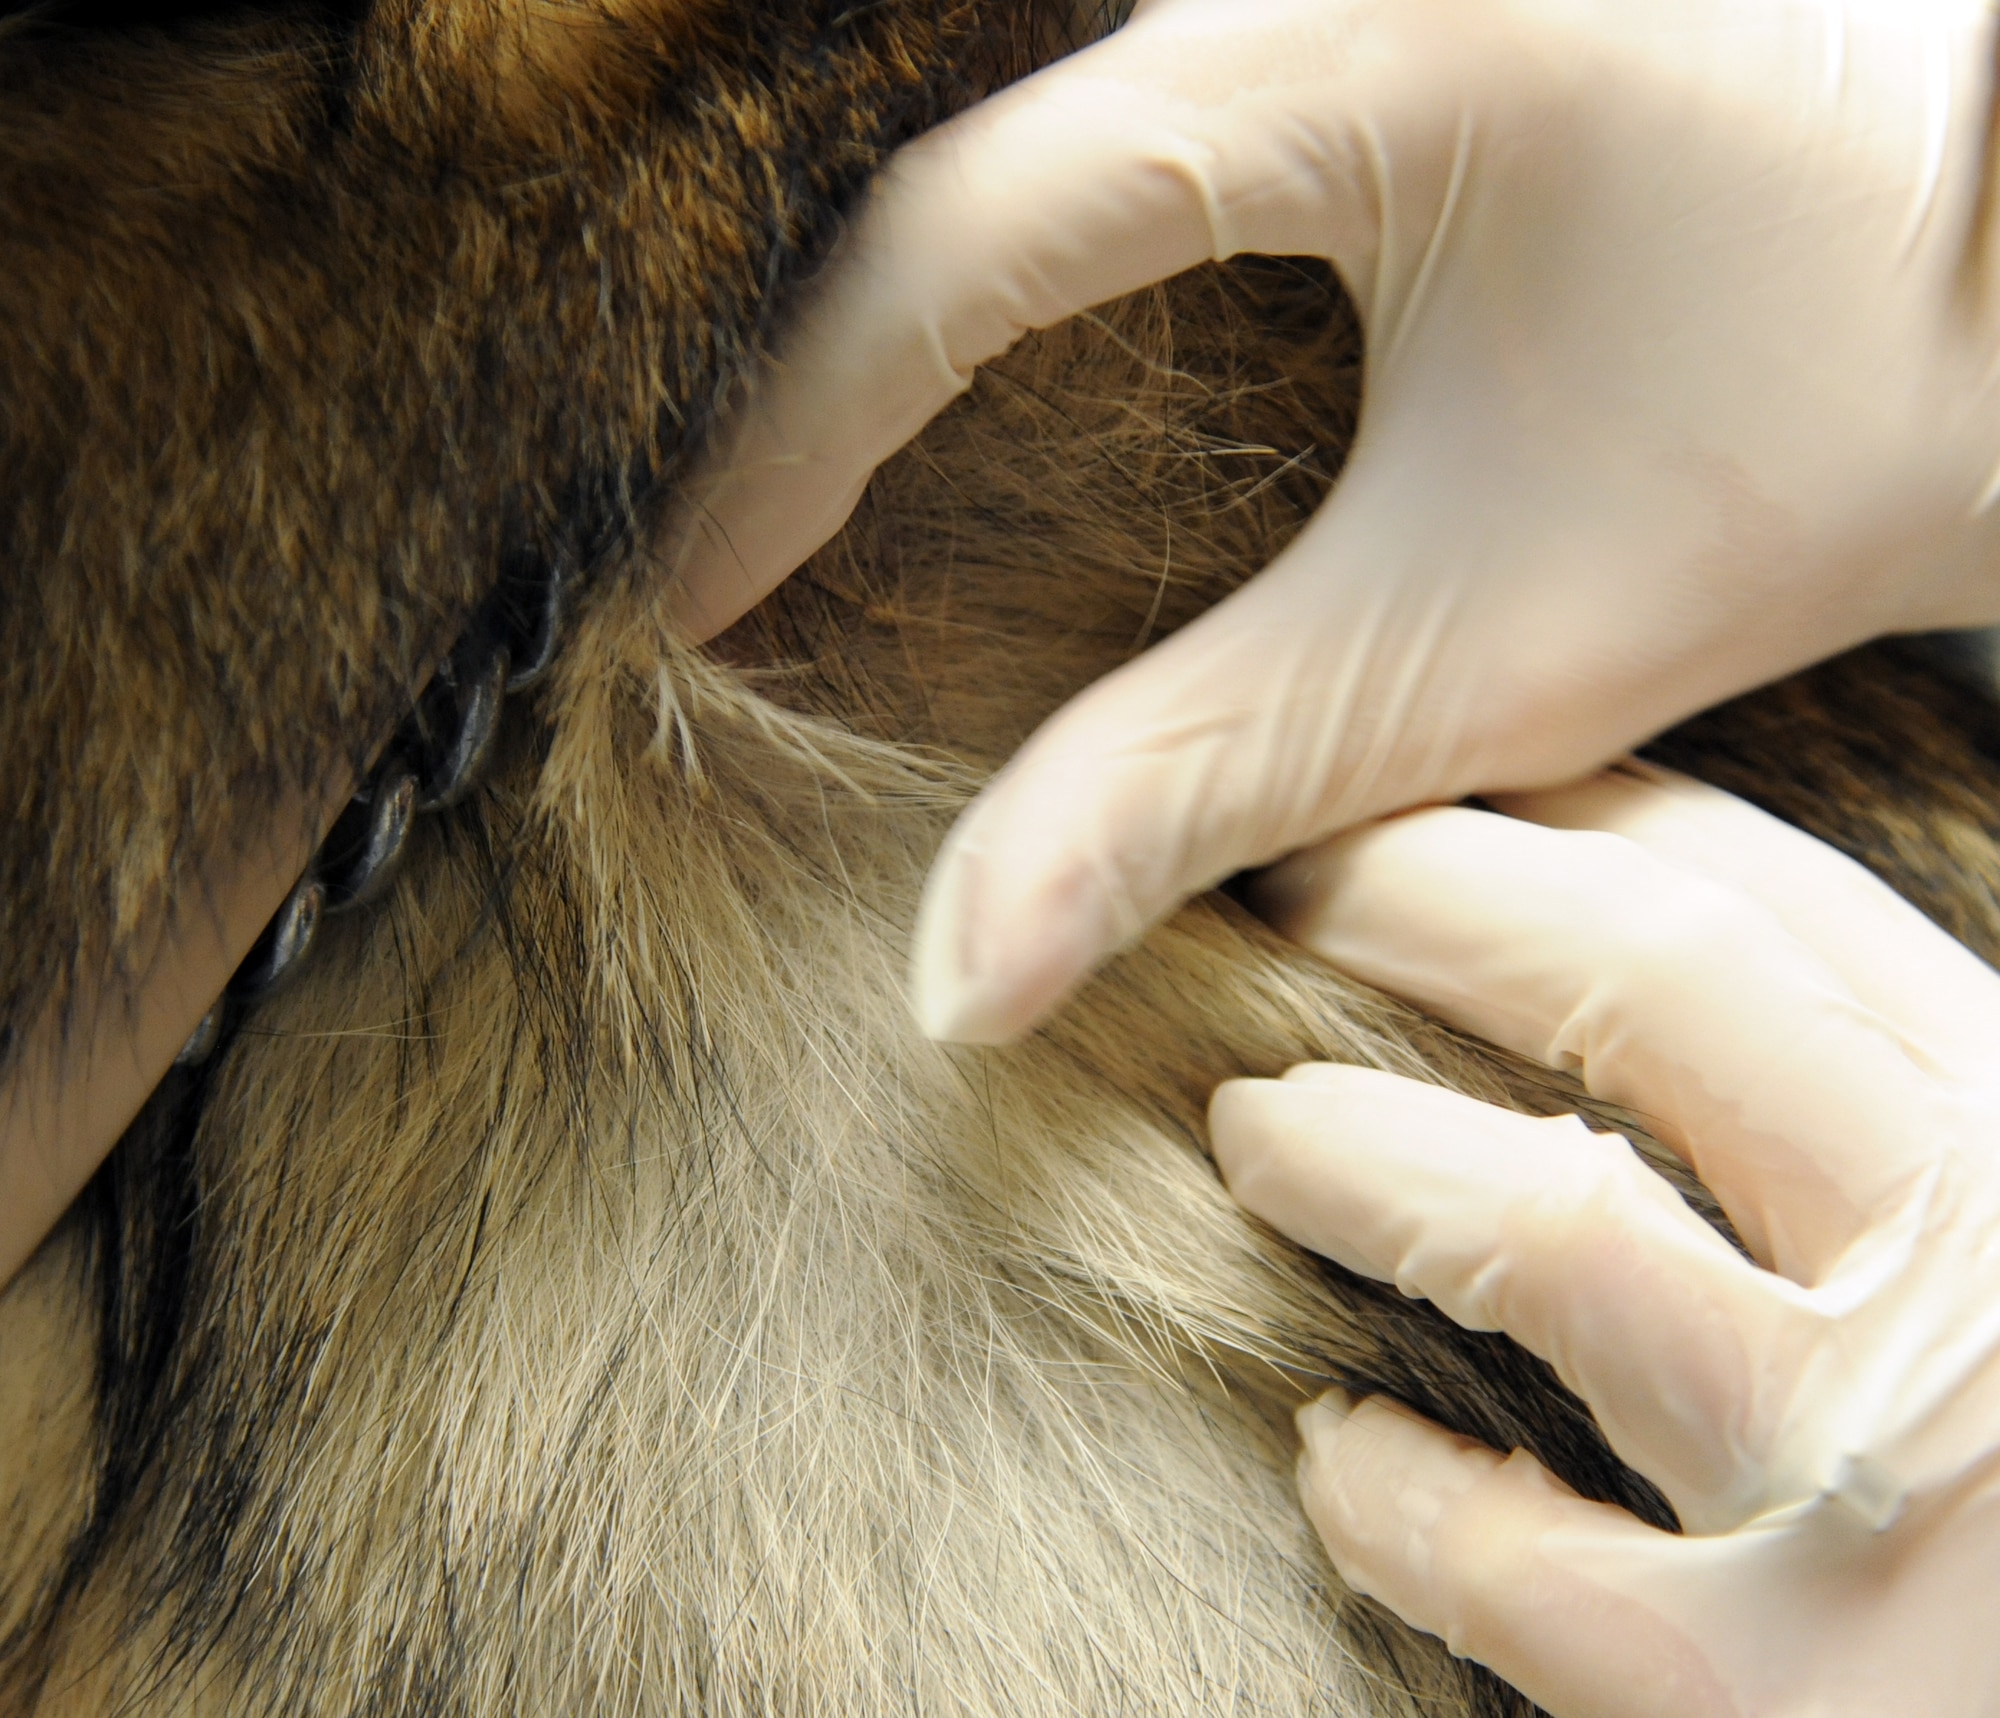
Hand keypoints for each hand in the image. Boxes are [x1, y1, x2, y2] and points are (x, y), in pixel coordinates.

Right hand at [672, 0, 1999, 1043]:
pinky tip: (972, 366)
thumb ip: (1186, 792)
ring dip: (899, 275)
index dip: (792, 434)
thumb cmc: (1812, 457)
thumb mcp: (1480, 647)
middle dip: (804, 349)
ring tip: (803, 467)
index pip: (963, 238)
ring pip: (1020, 90)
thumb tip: (950, 978)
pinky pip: (1122, 87)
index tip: (683, 598)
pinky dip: (1015, 229)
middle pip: (954, 136)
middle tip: (709, 539)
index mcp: (1358, 52)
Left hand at [1210, 761, 1999, 1716]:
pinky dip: (1393, 1494)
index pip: (1796, 916)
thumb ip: (1915, 1170)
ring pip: (1555, 1221)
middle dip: (1435, 897)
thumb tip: (1769, 1064)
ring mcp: (1887, 1479)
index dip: (1595, 824)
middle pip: (1661, 984)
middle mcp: (1987, 1276)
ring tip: (1249, 1124)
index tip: (1449, 793)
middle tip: (1291, 876)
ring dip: (1359, 1147)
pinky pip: (1513, 1556)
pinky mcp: (1792, 1698)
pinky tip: (1331, 1455)